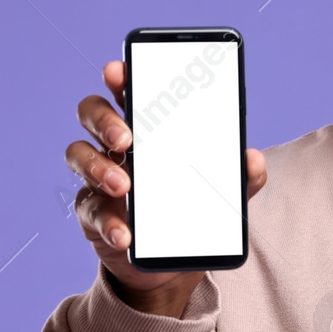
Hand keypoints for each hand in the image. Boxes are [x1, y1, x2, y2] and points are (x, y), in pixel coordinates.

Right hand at [66, 60, 267, 317]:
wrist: (173, 260)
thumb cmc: (192, 208)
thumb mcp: (222, 191)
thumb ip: (241, 176)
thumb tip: (253, 159)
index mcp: (147, 127)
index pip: (126, 90)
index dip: (119, 77)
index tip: (118, 71)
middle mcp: (116, 145)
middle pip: (92, 112)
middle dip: (105, 118)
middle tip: (126, 137)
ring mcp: (98, 176)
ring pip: (79, 154)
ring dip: (97, 166)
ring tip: (122, 185)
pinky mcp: (93, 213)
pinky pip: (90, 210)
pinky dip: (107, 221)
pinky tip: (124, 234)